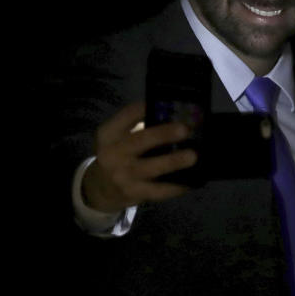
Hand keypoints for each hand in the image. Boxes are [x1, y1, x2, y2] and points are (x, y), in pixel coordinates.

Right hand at [82, 101, 196, 212]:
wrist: (101, 189)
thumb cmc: (119, 155)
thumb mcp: (119, 138)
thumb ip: (139, 127)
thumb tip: (176, 118)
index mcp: (109, 134)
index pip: (127, 116)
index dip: (146, 108)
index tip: (166, 102)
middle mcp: (113, 153)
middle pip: (139, 141)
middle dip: (163, 135)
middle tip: (185, 130)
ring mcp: (123, 175)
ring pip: (151, 168)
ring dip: (173, 162)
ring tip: (193, 156)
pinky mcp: (134, 193)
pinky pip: (159, 190)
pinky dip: (176, 186)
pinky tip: (191, 181)